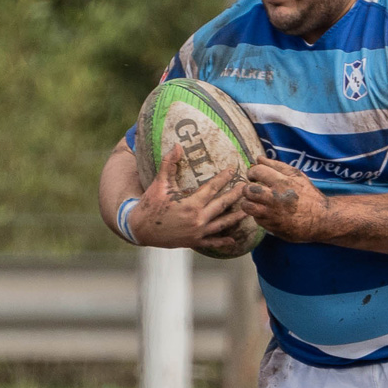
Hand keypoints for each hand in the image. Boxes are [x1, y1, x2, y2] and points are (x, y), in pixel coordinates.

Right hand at [130, 145, 248, 249]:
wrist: (140, 229)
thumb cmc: (150, 205)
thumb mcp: (159, 184)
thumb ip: (170, 164)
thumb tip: (177, 145)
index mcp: (191, 204)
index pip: (212, 188)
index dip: (224, 178)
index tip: (233, 170)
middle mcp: (197, 219)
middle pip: (222, 205)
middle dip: (236, 195)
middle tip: (247, 188)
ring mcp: (197, 232)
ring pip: (222, 224)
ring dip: (235, 218)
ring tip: (248, 211)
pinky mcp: (193, 242)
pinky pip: (212, 242)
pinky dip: (223, 241)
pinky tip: (234, 240)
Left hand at [242, 156, 330, 241]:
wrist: (321, 219)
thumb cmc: (309, 195)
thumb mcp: (297, 176)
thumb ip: (277, 166)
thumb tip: (258, 158)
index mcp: (282, 182)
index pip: (256, 171)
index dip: (252, 173)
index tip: (255, 176)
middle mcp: (275, 198)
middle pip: (248, 190)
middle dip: (247, 188)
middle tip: (253, 189)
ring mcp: (272, 214)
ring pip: (247, 206)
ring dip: (249, 202)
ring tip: (256, 201)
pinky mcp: (271, 226)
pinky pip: (256, 218)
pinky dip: (258, 214)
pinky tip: (267, 212)